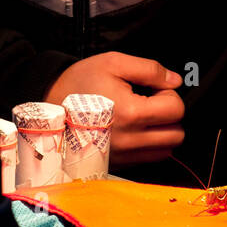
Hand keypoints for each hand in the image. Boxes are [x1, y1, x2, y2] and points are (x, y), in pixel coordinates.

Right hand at [46, 53, 184, 162]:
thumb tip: (175, 81)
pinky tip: (135, 130)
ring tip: (143, 118)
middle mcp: (128, 140)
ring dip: (162, 133)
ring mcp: (122, 155)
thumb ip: (150, 69)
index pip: (176, 110)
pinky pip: (149, 159)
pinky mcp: (117, 163)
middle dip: (170, 117)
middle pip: (176, 135)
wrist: (50, 105)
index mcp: (130, 113)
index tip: (154, 91)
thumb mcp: (114, 63)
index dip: (170, 95)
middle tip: (151, 104)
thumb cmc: (81, 82)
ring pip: (166, 150)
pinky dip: (149, 146)